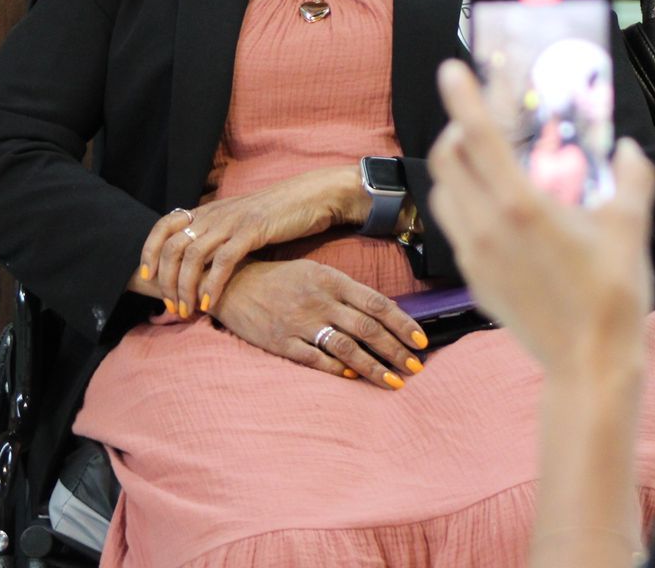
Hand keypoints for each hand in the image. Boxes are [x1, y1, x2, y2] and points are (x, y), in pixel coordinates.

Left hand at [138, 167, 360, 316]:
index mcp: (209, 210)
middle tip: (170, 306)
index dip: (149, 250)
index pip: (164, 225)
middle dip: (167, 281)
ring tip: (186, 310)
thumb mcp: (239, 221)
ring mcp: (232, 221)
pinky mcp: (252, 231)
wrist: (311, 197)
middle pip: (173, 246)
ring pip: (193, 255)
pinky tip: (208, 303)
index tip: (147, 278)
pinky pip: (223, 260)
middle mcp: (215, 213)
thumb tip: (198, 262)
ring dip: (185, 288)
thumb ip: (218, 235)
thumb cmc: (277, 215)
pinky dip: (212, 284)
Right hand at [212, 259, 430, 387]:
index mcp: (332, 280)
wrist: (234, 284)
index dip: (402, 323)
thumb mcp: (316, 273)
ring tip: (394, 382)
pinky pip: (316, 360)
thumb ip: (347, 291)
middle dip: (396, 350)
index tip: (421, 341)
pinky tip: (354, 379)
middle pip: (367, 328)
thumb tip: (381, 314)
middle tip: (416, 367)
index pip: (377, 303)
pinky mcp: (282, 342)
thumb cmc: (281, 279)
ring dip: (374, 368)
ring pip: (347, 348)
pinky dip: (338, 371)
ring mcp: (301, 322)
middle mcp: (320, 300)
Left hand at [426, 61, 654, 380]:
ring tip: (482, 162)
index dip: (461, 97)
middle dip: (455, 129)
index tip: (451, 70)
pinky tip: (494, 210)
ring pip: (441, 193)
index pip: (477, 136)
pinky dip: (461, 204)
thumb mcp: (630, 227)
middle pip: (446, 159)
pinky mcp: (473, 279)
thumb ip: (631, 178)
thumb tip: (628, 149)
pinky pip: (453, 227)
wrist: (588, 365)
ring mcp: (474, 255)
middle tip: (477, 120)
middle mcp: (487, 226)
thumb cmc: (610, 298)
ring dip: (453, 168)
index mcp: (521, 206)